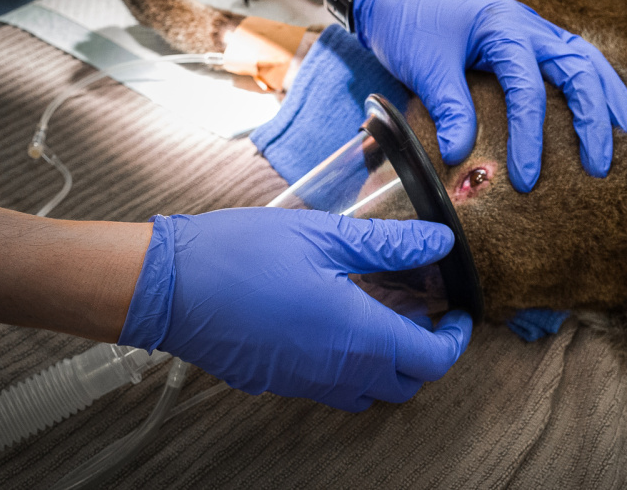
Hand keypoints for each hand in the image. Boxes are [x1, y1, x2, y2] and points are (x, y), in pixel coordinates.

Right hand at [118, 208, 471, 411]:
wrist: (167, 285)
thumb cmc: (242, 255)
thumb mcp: (325, 236)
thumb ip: (388, 243)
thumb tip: (439, 242)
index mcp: (357, 337)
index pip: (431, 360)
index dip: (455, 338)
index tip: (458, 313)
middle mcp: (335, 371)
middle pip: (405, 383)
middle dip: (426, 351)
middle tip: (422, 308)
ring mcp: (304, 382)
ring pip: (368, 391)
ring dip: (389, 361)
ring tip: (381, 312)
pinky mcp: (278, 381)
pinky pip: (331, 386)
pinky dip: (351, 364)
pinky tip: (337, 319)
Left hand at [353, 0, 626, 191]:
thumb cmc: (411, 25)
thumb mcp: (424, 66)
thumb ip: (447, 107)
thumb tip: (462, 154)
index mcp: (501, 27)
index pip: (527, 87)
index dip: (530, 136)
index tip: (526, 179)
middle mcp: (528, 25)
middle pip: (578, 68)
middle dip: (593, 119)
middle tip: (599, 167)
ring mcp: (535, 30)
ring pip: (588, 61)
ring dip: (610, 99)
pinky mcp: (534, 41)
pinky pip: (577, 61)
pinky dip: (597, 86)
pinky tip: (608, 112)